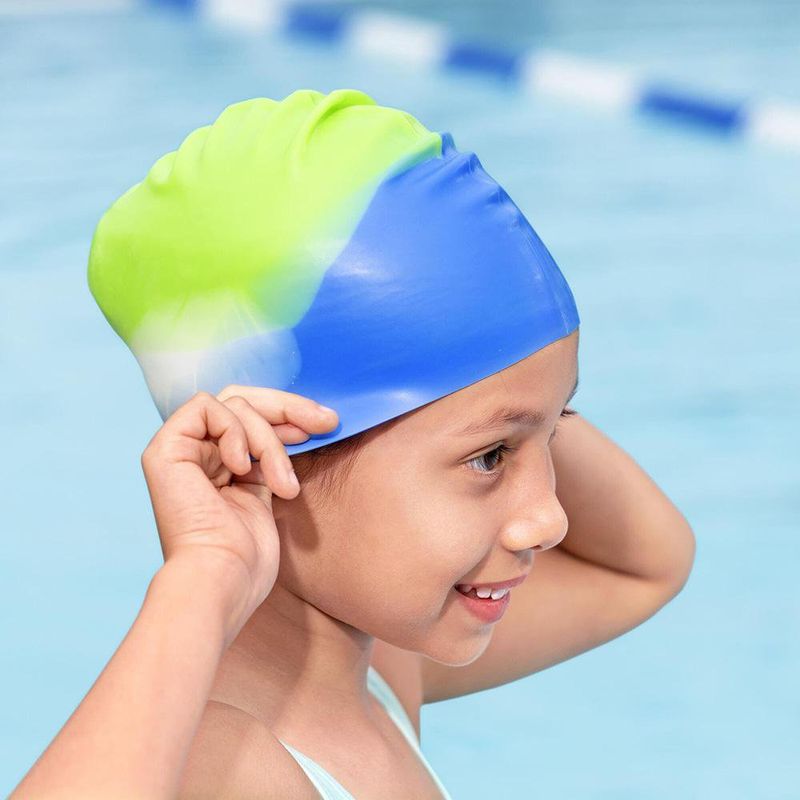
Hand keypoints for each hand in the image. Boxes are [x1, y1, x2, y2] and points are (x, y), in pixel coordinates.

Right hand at [139, 386, 337, 634]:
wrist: (222, 580)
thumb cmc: (248, 556)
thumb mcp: (268, 492)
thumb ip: (269, 457)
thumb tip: (300, 422)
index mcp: (217, 465)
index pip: (252, 415)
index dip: (289, 414)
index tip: (325, 425)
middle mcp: (196, 453)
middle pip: (243, 400)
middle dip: (289, 407)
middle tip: (327, 422)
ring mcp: (178, 450)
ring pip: (234, 404)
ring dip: (268, 440)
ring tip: (280, 484)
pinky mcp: (164, 450)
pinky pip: (206, 408)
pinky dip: (235, 431)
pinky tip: (242, 468)